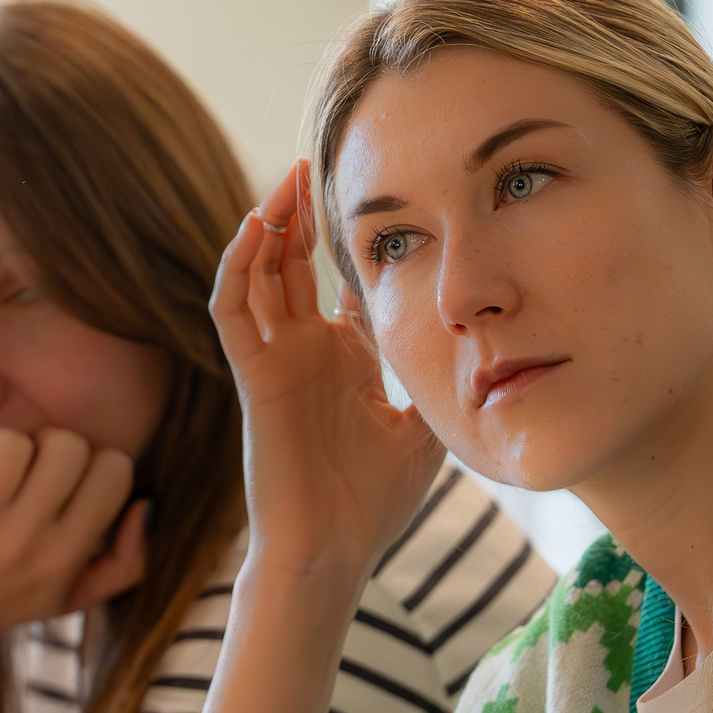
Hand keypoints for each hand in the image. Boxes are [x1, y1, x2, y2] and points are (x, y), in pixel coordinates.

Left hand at [0, 426, 145, 678]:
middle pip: (66, 443)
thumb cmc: (5, 599)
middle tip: (28, 476)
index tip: (69, 484)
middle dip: (49, 450)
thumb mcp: (74, 595)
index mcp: (64, 558)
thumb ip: (129, 560)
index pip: (114, 469)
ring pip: (11, 439)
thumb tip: (146, 505)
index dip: (94, 465)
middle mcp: (22, 542)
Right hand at [212, 163, 444, 582]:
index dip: (351, 240)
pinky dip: (238, 265)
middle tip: (319, 159)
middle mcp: (305, 353)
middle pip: (294, 265)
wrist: (332, 553)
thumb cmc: (374, 505)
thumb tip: (481, 347)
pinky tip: (256, 226)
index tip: (379, 193)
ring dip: (268, 224)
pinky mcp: (252, 376)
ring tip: (289, 177)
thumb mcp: (425, 427)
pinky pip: (231, 309)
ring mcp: (275, 361)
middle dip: (304, 213)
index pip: (338, 284)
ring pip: (259, 274)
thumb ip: (437, 381)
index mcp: (342, 362)